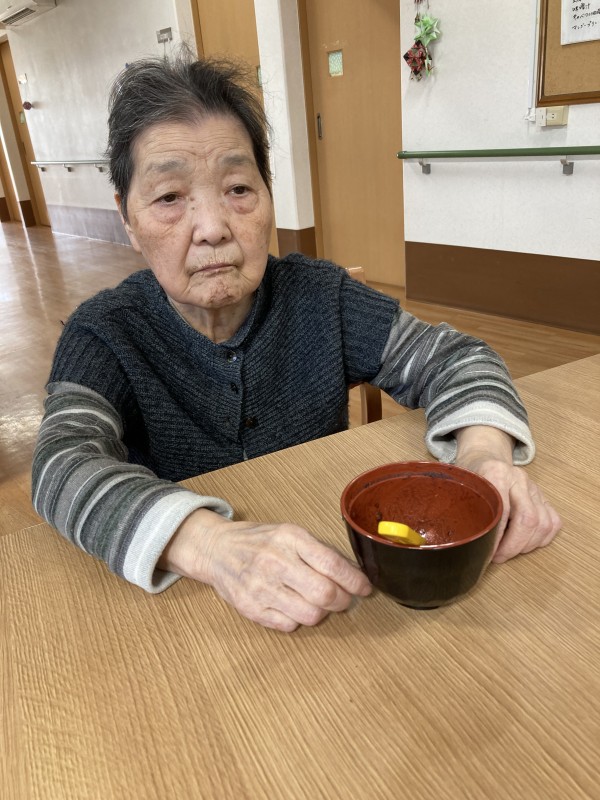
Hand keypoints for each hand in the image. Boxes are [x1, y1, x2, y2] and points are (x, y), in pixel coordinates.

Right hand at [159, 509, 371, 631]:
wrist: (217, 550)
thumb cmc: (259, 541)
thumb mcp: (289, 533)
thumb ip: (318, 551)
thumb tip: (353, 573)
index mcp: (289, 538)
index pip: (332, 563)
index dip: (354, 580)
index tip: (364, 588)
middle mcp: (275, 562)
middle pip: (324, 593)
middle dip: (342, 601)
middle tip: (343, 599)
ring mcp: (261, 587)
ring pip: (310, 615)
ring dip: (321, 612)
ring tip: (317, 603)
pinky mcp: (251, 609)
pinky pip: (289, 626)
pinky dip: (298, 620)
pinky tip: (293, 606)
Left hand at [455, 427, 561, 562]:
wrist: (485, 457)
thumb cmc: (470, 478)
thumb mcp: (459, 487)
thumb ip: (460, 507)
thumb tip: (462, 543)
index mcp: (495, 472)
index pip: (503, 511)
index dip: (496, 538)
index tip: (486, 554)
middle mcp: (518, 478)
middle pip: (528, 519)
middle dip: (513, 546)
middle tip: (497, 557)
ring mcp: (534, 487)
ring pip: (543, 524)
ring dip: (527, 545)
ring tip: (508, 551)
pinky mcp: (543, 496)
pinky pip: (553, 523)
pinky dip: (541, 539)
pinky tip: (524, 543)